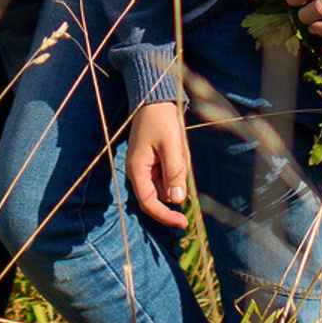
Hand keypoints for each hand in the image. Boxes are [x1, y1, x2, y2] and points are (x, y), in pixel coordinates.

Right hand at [127, 101, 191, 229]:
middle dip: (175, 182)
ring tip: (177, 146)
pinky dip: (176, 166)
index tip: (183, 223)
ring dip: (177, 172)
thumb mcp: (171, 145)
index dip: (165, 216)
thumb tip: (177, 201)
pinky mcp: (153, 162)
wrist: (155, 100)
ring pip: (167, 184)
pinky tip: (176, 147)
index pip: (149, 204)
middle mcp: (138, 172)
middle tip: (181, 155)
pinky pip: (168, 174)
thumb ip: (174, 173)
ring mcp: (145, 168)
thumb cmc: (161, 120)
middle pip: (161, 194)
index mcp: (137, 170)